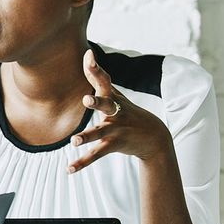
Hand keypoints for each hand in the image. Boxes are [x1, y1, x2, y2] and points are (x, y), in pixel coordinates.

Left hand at [68, 49, 171, 172]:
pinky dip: (82, 162)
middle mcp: (115, 112)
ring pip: (99, 133)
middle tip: (86, 99)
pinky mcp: (114, 145)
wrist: (154, 137)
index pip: (104, 80)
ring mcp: (116, 129)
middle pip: (106, 105)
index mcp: (113, 98)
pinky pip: (96, 154)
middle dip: (97, 102)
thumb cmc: (128, 112)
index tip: (88, 56)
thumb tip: (86, 54)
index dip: (95, 69)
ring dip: (87, 136)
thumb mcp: (115, 95)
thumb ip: (98, 77)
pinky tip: (68, 169)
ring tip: (74, 141)